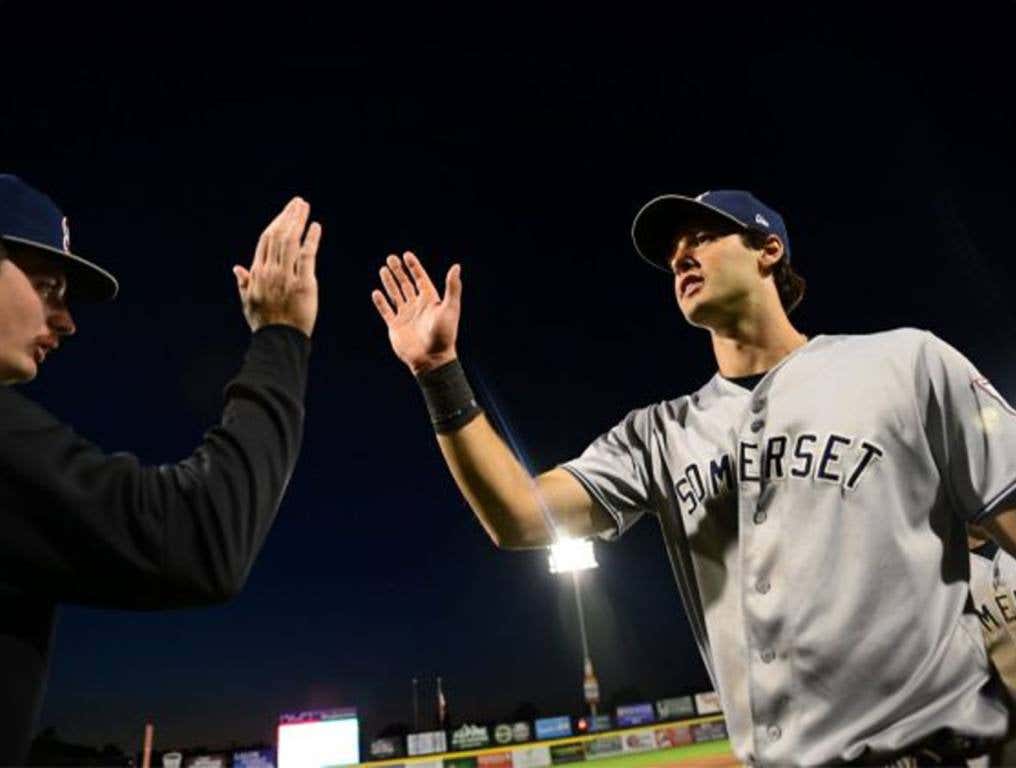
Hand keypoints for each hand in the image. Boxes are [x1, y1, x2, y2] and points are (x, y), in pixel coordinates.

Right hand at [233, 197, 321, 337]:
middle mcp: (270, 271)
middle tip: (298, 202)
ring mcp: (286, 276)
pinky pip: (307, 256)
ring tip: (305, 207)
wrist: (278, 341)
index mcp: (257, 272)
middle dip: (288, 216)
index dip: (276, 223)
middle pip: (279, 235)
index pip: (266, 240)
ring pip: (291, 241)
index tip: (285, 213)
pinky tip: (316, 227)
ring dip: (298, 221)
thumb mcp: (248, 302)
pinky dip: (311, 239)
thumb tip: (237, 267)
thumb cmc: (264, 324)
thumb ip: (243, 283)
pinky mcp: (304, 284)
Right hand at [371, 251, 461, 374]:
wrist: (432, 359)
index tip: (406, 255)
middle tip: (390, 258)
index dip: (414, 266)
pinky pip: (386, 311)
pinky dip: (381, 302)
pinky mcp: (396, 326)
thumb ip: (452, 287)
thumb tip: (456, 266)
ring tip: (383, 269)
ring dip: (389, 282)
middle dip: (398, 271)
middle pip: (406, 284)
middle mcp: (417, 306)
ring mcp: (406, 316)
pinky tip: (376, 292)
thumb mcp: (450, 308)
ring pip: (395, 295)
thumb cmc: (444, 335)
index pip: (420, 278)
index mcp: (430, 300)